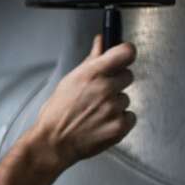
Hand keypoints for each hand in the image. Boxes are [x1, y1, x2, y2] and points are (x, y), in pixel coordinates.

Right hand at [26, 35, 136, 169]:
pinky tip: (103, 123)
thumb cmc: (57, 113)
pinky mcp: (120, 126)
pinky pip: (130, 116)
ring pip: (126, 99)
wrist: (54, 142)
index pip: (126, 53)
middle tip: (100, 93)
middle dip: (116, 83)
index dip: (126, 53)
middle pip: (128, 76)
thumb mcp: (70, 81)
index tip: (122, 58)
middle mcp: (105, 88)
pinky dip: (119, 120)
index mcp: (92, 74)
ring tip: (96, 112)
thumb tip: (101, 42)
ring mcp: (114, 108)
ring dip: (115, 104)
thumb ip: (91, 60)